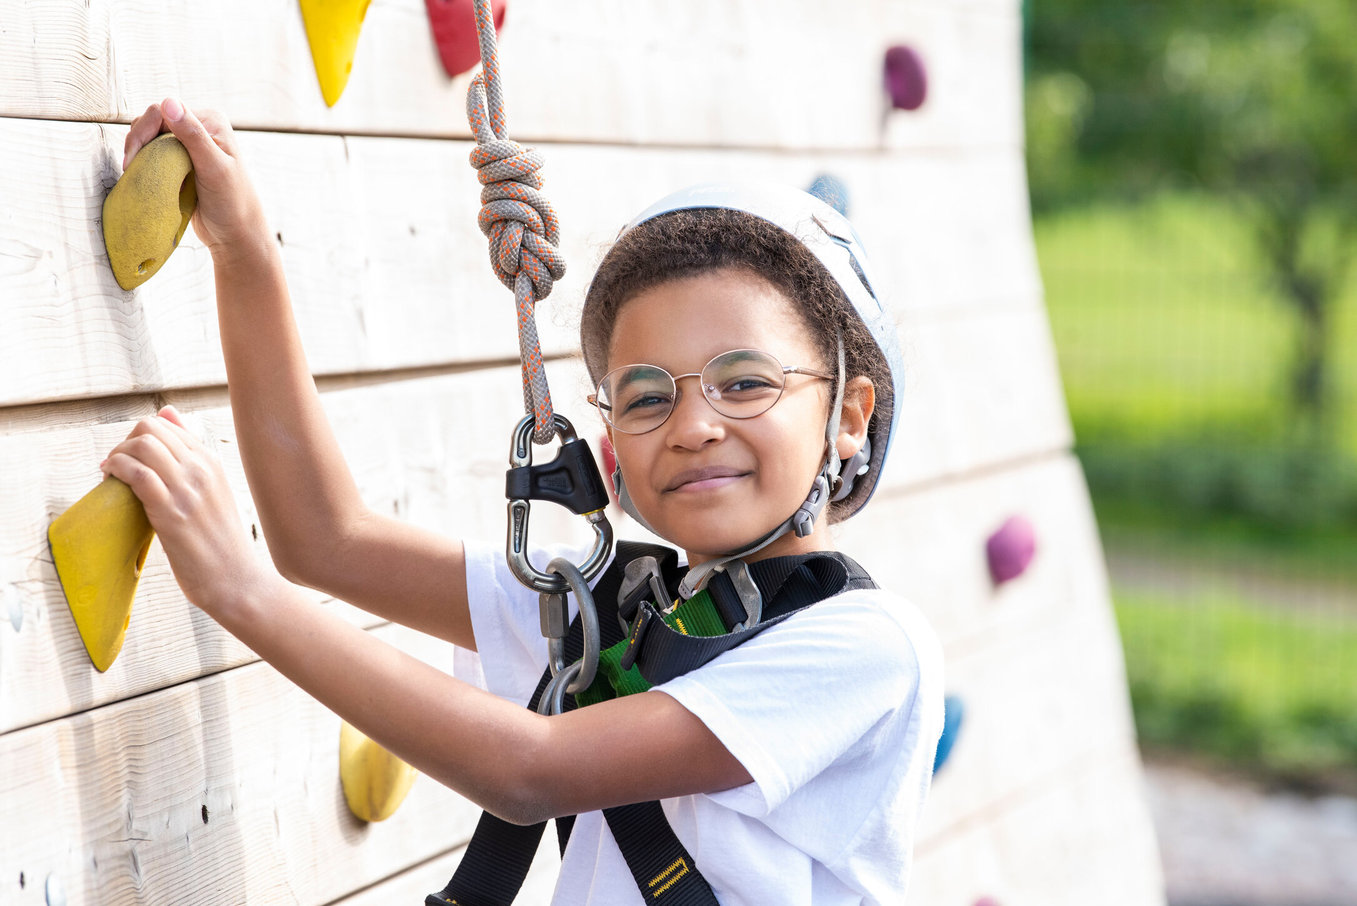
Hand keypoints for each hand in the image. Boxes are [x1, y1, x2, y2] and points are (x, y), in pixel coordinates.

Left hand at [102, 406, 279, 617]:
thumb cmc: (219, 542)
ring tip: (111, 476)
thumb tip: (167, 412)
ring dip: (117, 455)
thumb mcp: (212, 491)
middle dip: (124, 442)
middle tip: (116, 467)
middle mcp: (202, 469)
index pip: (166, 425)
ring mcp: (188, 489)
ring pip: (143, 446)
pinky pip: (138, 475)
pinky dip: (117, 471)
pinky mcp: (172, 512)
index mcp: (212, 462)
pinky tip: (111, 483)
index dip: (138, 438)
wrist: (237, 579)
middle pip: (150, 428)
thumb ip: (189, 456)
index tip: (128, 460)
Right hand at [123, 99, 268, 262]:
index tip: (133, 160)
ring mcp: (189, 145)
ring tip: (135, 174)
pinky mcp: (180, 162)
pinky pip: (152, 154)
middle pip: (152, 123)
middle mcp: (200, 127)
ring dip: (139, 153)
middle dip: (137, 143)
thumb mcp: (214, 168)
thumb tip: (168, 102)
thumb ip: (193, 136)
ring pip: (149, 139)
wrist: (236, 234)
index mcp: (210, 121)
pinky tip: (141, 177)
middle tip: (130, 169)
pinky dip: (143, 163)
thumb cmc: (232, 203)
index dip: (143, 132)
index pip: (162, 112)